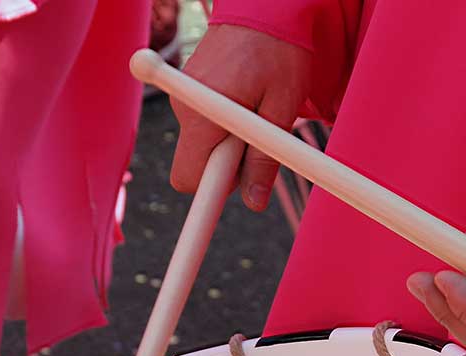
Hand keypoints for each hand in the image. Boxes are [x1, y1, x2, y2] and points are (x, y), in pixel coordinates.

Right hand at [170, 24, 312, 210]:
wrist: (266, 2)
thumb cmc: (280, 50)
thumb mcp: (281, 108)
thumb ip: (265, 158)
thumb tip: (254, 201)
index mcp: (203, 115)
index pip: (188, 179)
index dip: (204, 199)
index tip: (208, 223)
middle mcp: (185, 107)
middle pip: (196, 166)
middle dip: (224, 169)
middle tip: (259, 144)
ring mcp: (184, 98)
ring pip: (202, 145)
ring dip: (228, 143)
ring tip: (257, 110)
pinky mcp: (190, 89)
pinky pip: (203, 124)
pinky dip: (223, 124)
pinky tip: (245, 98)